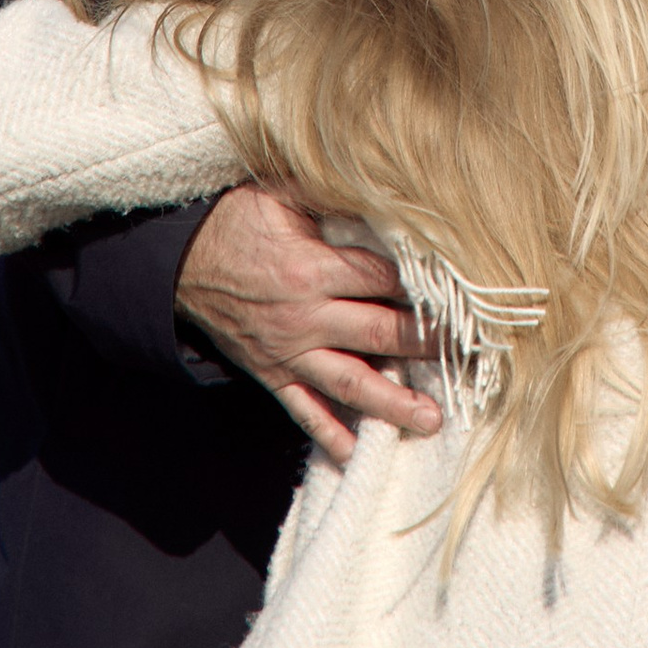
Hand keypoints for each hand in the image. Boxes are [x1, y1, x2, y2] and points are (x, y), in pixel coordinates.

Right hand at [174, 185, 440, 461]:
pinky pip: (304, 411)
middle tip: (469, 358)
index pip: (382, 281)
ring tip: (432, 420)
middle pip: (379, 335)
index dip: (423, 287)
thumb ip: (331, 197)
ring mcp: (288, 352)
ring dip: (392, 404)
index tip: (461, 295)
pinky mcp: (272, 374)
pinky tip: (358, 455)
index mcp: (310, 269)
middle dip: (426, 347)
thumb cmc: (237, 222)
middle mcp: (303, 317)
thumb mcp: (280, 194)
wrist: (179, 263)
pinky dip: (330, 436)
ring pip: (349, 384)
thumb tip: (384, 192)